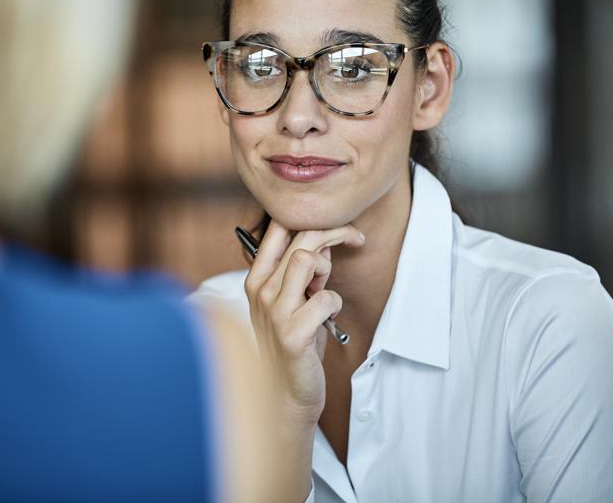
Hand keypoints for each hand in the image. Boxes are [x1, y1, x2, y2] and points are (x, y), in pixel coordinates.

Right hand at [244, 219, 365, 424]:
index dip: (312, 217)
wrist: (285, 395)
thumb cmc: (294, 344)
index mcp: (256, 279)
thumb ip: (303, 272)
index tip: (337, 226)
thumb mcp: (294, 301)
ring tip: (325, 290)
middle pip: (300, 239)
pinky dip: (334, 305)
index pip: (278, 228)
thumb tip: (324, 241)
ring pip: (306, 260)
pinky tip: (327, 320)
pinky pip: (325, 299)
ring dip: (326, 269)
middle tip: (356, 240)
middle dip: (335, 233)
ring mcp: (273, 312)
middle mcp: (260, 291)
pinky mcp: (291, 334)